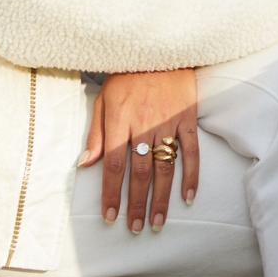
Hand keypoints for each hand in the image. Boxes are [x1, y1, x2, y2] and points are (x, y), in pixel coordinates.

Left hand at [81, 68, 197, 232]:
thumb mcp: (105, 99)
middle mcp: (144, 124)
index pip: (114, 164)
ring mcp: (169, 122)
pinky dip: (192, 175)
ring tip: (158, 221)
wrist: (161, 48)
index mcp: (120, 120)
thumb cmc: (128, 74)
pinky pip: (192, 151)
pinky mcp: (188, 118)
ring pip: (165, 167)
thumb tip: (85, 164)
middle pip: (140, 172)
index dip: (112, 193)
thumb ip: (96, 133)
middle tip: (135, 228)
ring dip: (162, 198)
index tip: (110, 216)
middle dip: (136, 204)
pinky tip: (188, 197)